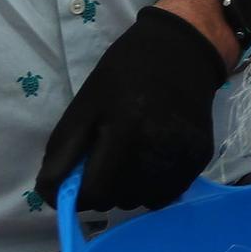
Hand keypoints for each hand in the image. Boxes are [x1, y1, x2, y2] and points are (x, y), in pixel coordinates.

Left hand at [36, 6, 227, 211]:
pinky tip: (152, 158)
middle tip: (107, 159)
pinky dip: (153, 186)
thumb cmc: (124, 74)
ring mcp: (183, 157)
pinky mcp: (200, 160)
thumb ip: (63, 153)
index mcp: (125, 130)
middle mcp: (159, 149)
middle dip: (105, 190)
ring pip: (143, 201)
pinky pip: (167, 194)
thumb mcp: (84, 104)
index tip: (80, 179)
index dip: (80, 193)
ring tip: (131, 156)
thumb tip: (51, 195)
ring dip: (129, 190)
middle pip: (119, 201)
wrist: (181, 50)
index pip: (95, 194)